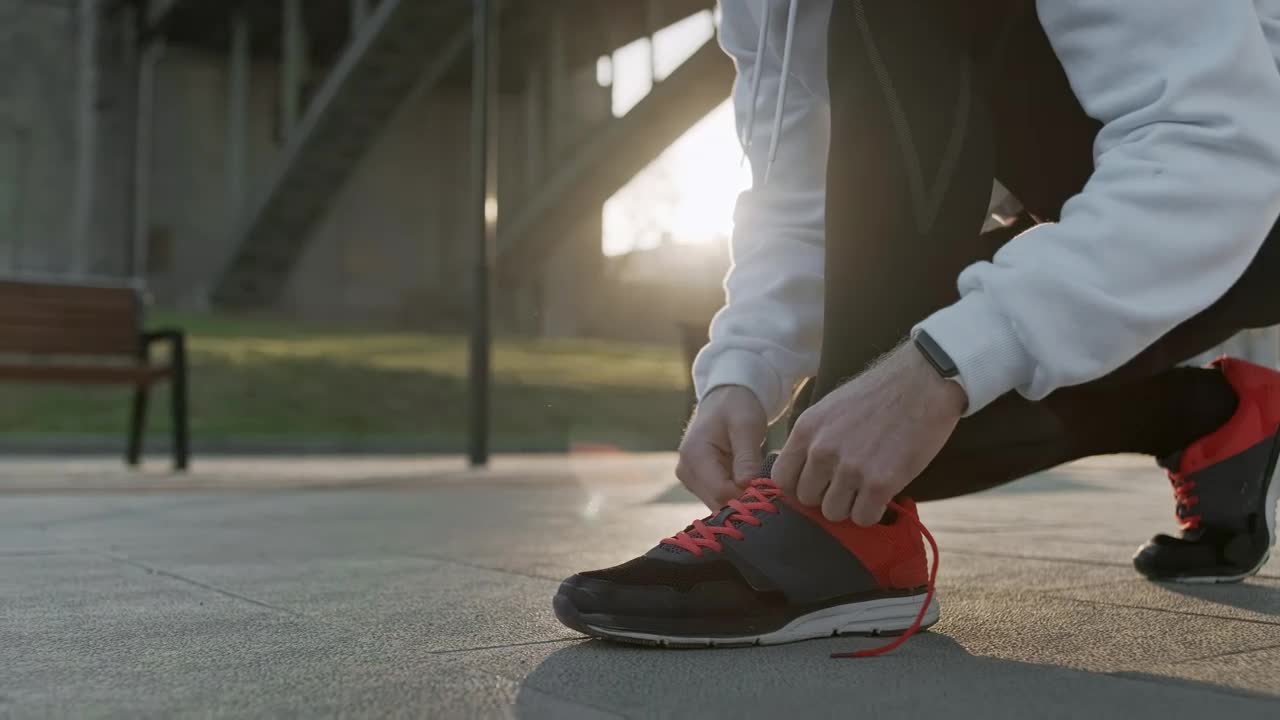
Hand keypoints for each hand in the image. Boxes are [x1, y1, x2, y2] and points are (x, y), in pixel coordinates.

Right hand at [676, 385, 767, 508]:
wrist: (725, 400)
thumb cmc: (737, 407)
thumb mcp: (747, 426)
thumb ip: (747, 458)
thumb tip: (748, 487)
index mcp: (694, 455)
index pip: (721, 492)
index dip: (747, 496)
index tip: (772, 492)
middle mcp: (686, 471)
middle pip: (718, 502)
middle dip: (745, 500)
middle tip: (771, 490)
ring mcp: (690, 479)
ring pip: (719, 505)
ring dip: (741, 498)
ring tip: (761, 482)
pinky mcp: (698, 483)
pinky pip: (719, 499)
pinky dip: (736, 495)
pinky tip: (750, 482)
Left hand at [772, 343, 966, 525]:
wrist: (923, 383)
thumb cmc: (879, 394)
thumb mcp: (831, 408)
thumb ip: (813, 439)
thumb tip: (802, 471)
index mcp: (806, 430)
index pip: (781, 479)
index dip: (798, 486)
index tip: (816, 484)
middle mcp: (822, 450)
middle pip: (808, 499)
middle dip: (827, 495)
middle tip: (849, 484)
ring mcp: (850, 468)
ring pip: (833, 513)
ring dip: (850, 506)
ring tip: (867, 488)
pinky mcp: (880, 483)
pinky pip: (863, 518)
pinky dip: (873, 512)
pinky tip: (882, 494)